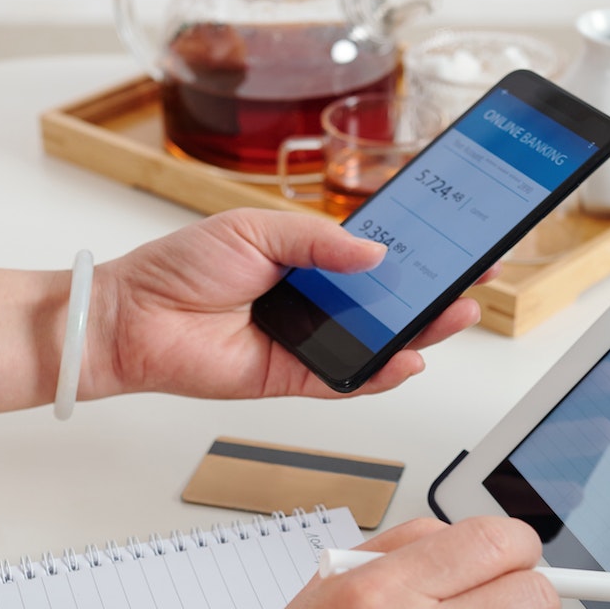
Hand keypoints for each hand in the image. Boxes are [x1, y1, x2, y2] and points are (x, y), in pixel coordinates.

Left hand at [86, 209, 486, 400]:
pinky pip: (348, 379)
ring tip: (455, 315)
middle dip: (434, 291)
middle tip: (475, 279)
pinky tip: (408, 359)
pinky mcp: (294, 377)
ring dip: (419, 332)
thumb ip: (319, 240)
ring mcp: (308, 340)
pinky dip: (380, 373)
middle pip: (388, 300)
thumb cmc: (179, 269)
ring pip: (377, 341)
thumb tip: (375, 252)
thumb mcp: (255, 229)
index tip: (459, 240)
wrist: (135, 319)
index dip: (418, 250)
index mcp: (307, 256)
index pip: (378, 255)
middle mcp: (314, 299)